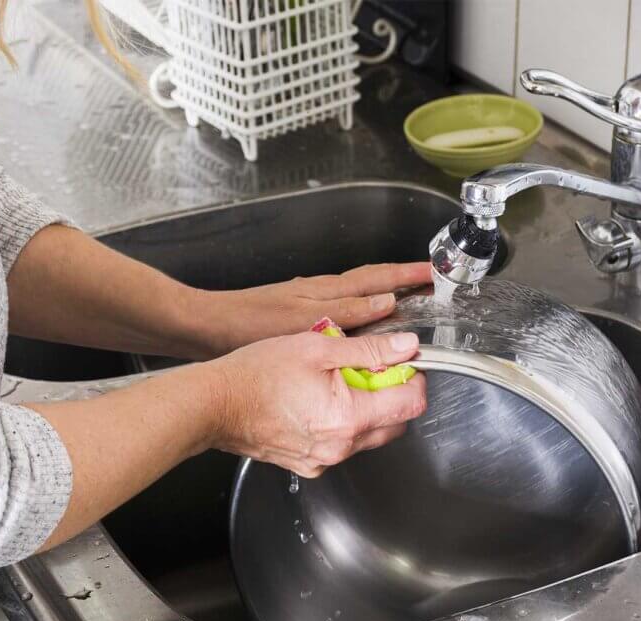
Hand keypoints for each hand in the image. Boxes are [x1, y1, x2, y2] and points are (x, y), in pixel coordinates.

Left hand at [192, 262, 431, 356]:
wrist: (205, 327)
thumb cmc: (247, 325)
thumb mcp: (301, 321)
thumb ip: (345, 312)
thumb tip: (387, 302)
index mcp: (327, 290)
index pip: (378, 278)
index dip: (408, 275)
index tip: (435, 273)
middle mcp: (321, 291)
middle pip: (371, 280)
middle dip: (402, 278)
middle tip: (429, 281)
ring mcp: (310, 300)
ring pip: (357, 292)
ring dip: (384, 292)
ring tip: (405, 299)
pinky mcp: (298, 313)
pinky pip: (342, 305)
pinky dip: (361, 309)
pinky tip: (360, 323)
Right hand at [210, 330, 426, 477]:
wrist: (215, 405)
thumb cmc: (257, 375)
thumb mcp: (318, 348)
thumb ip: (369, 350)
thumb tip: (406, 346)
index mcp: (349, 417)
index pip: (412, 404)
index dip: (414, 378)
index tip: (403, 363)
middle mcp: (341, 446)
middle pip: (396, 424)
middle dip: (392, 394)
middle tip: (368, 369)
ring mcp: (325, 459)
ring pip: (369, 435)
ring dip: (367, 409)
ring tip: (336, 382)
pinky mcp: (310, 464)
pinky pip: (342, 445)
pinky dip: (342, 424)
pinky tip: (317, 402)